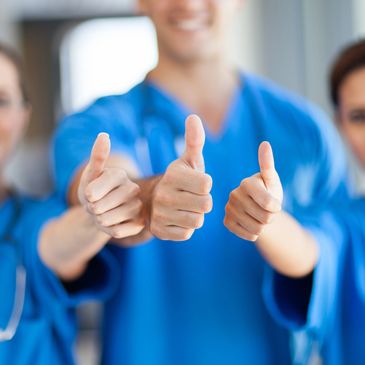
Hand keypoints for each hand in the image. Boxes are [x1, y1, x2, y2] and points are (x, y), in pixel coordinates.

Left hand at [78, 133, 144, 238]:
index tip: (91, 193)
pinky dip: (109, 230)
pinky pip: (116, 232)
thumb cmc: (93, 190)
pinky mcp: (140, 224)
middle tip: (98, 204)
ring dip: (99, 221)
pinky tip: (113, 223)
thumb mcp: (90, 174)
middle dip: (92, 209)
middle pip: (98, 208)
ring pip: (106, 221)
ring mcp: (139, 207)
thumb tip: (104, 135)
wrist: (102, 210)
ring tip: (104, 213)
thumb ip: (97, 157)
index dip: (86, 196)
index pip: (92, 192)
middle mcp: (133, 189)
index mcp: (119, 174)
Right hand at [149, 115, 212, 240]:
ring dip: (195, 215)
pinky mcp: (159, 231)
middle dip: (203, 201)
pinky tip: (178, 219)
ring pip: (197, 221)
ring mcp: (160, 214)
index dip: (205, 185)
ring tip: (185, 208)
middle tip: (192, 197)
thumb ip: (194, 140)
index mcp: (173, 175)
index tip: (195, 183)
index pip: (207, 184)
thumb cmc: (180, 180)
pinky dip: (186, 228)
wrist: (155, 201)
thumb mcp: (188, 160)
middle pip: (205, 204)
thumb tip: (193, 116)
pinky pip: (187, 234)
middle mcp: (164, 194)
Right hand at [224, 142, 282, 240]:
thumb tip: (265, 143)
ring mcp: (228, 209)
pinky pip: (248, 235)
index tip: (274, 202)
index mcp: (246, 183)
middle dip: (271, 217)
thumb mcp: (272, 180)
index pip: (269, 205)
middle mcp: (234, 194)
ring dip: (263, 226)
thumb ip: (268, 164)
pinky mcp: (226, 222)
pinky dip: (254, 233)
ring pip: (257, 229)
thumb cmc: (268, 191)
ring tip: (259, 216)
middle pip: (265, 218)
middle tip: (266, 210)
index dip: (277, 207)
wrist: (258, 208)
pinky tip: (251, 223)